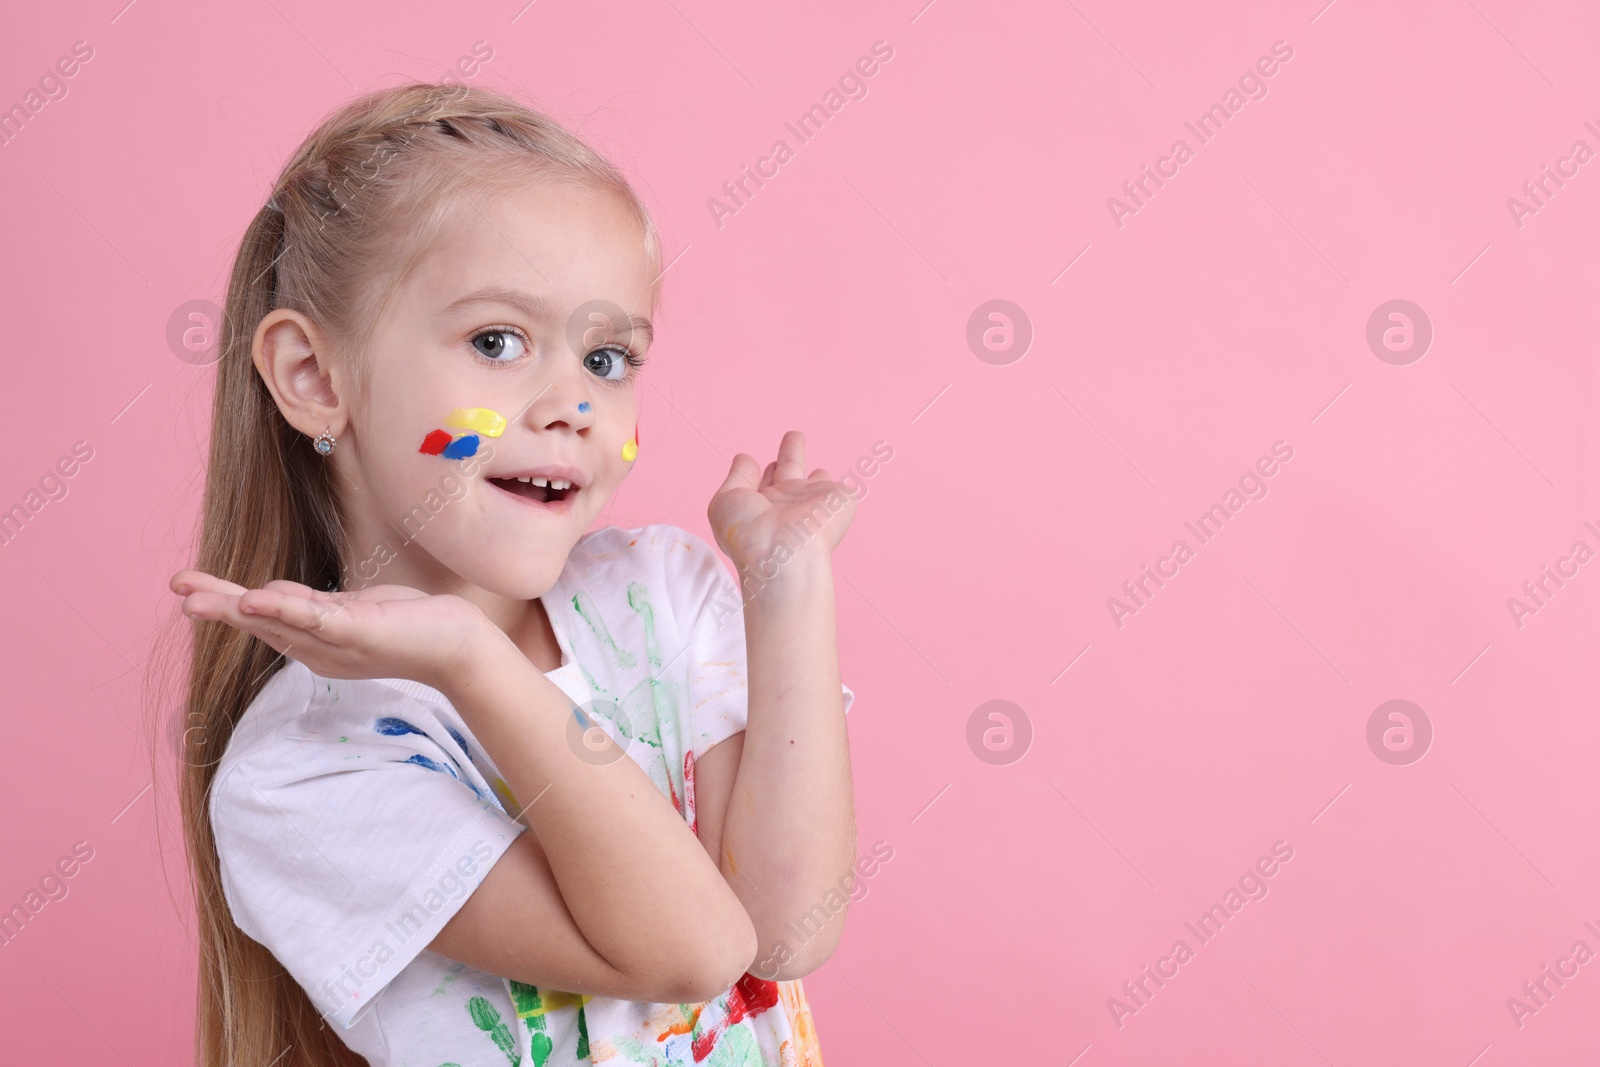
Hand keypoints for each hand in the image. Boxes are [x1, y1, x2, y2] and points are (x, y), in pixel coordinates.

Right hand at [169, 570, 489, 692]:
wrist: (458, 644)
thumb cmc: (408, 624)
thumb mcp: (352, 611)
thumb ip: (312, 606)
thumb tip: (265, 593)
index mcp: (313, 642)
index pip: (265, 618)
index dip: (230, 601)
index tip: (191, 589)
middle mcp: (318, 649)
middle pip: (259, 623)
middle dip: (216, 607)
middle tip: (177, 594)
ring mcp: (336, 642)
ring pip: (277, 622)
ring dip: (234, 608)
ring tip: (195, 600)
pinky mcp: (359, 632)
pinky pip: (314, 619)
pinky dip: (283, 610)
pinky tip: (254, 601)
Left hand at [709, 430, 855, 573]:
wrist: (784, 555)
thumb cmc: (749, 534)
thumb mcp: (725, 502)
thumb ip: (736, 477)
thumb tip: (745, 458)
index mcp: (762, 505)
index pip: (762, 482)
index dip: (755, 472)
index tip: (749, 463)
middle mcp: (787, 504)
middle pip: (789, 471)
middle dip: (790, 453)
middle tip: (794, 437)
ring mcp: (812, 502)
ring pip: (815, 476)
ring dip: (810, 462)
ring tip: (801, 441)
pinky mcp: (838, 502)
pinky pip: (838, 485)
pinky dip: (834, 480)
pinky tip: (823, 476)